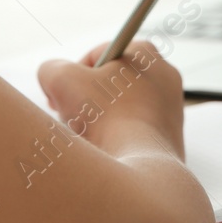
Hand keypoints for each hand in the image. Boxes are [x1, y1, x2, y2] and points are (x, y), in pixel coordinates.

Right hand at [37, 39, 186, 159]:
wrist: (139, 169)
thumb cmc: (105, 118)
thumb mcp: (62, 80)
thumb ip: (51, 68)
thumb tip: (51, 77)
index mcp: (146, 53)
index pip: (98, 55)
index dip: (74, 75)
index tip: (64, 94)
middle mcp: (165, 77)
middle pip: (109, 83)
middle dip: (86, 99)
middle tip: (72, 116)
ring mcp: (170, 110)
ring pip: (120, 110)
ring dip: (98, 121)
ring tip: (89, 136)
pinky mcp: (168, 139)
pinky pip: (133, 133)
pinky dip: (116, 140)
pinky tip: (108, 151)